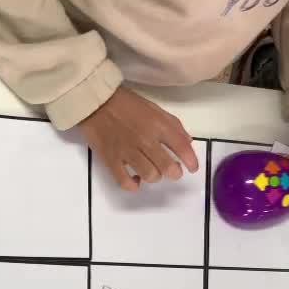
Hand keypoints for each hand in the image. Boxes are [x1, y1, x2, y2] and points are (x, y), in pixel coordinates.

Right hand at [78, 86, 198, 191]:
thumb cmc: (126, 104)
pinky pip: (125, 182)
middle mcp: (145, 139)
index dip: (190, 161)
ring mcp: (127, 151)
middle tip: (172, 171)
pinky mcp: (111, 160)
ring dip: (155, 177)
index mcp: (157, 124)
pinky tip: (136, 181)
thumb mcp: (154, 108)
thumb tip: (187, 142)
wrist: (95, 102)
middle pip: (167, 167)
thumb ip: (172, 125)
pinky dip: (134, 186)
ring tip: (152, 172)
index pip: (181, 146)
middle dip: (174, 173)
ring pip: (150, 175)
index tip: (193, 168)